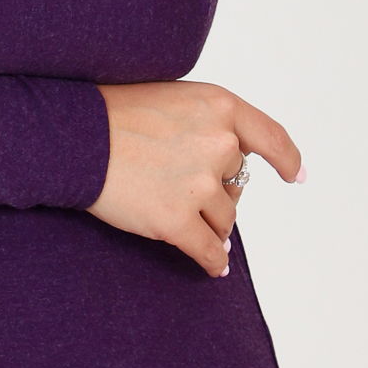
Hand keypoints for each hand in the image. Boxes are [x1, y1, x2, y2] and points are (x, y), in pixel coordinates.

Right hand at [89, 80, 305, 276]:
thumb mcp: (173, 99)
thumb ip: (207, 123)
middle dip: (217, 193)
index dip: (287, 159)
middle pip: (237, 184)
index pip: (270, 137)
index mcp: (219, 107)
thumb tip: (231, 161)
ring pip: (224, 219)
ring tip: (176, 215)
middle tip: (179, 188)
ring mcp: (199, 184)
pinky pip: (208, 250)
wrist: (71, 138)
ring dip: (208, 223)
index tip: (295, 176)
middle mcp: (219, 144)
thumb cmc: (112, 114)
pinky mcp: (176, 220)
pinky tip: (214, 268)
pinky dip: (213, 261)